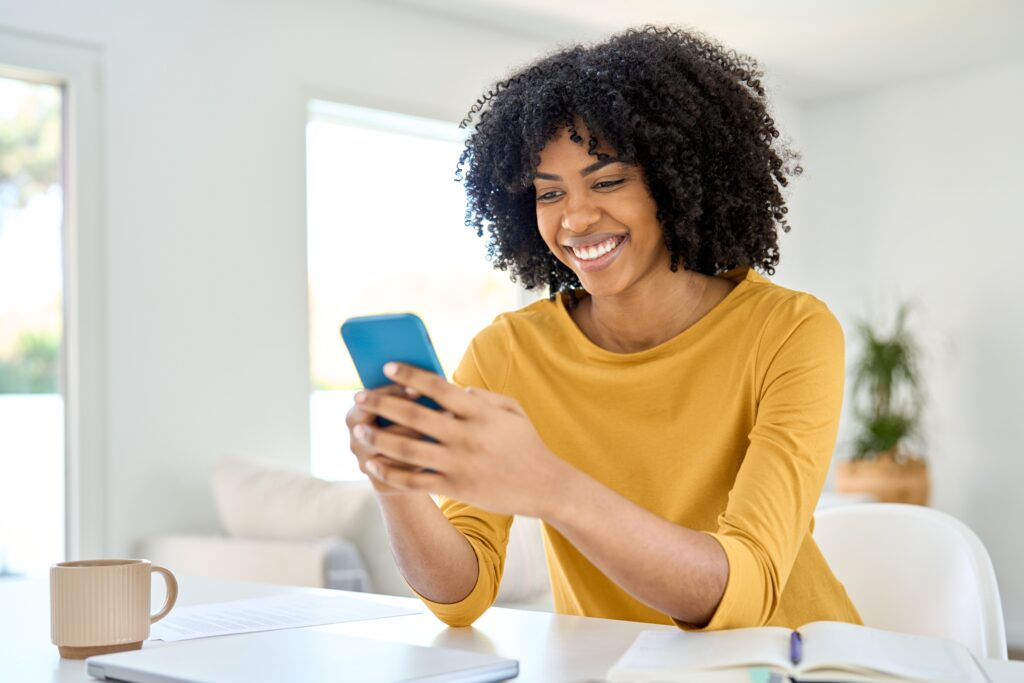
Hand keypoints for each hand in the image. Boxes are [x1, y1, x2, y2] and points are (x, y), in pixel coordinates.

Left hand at [350, 362, 571, 517]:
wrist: (546, 485)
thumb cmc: (527, 444)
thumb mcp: (513, 410)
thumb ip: (483, 396)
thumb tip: (454, 388)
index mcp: (480, 412)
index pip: (438, 387)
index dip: (410, 375)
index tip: (387, 367)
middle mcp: (467, 435)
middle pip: (415, 417)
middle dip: (382, 404)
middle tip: (359, 396)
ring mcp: (460, 463)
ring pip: (408, 450)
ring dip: (379, 439)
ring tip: (359, 430)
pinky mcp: (455, 488)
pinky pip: (414, 480)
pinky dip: (390, 472)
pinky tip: (373, 465)